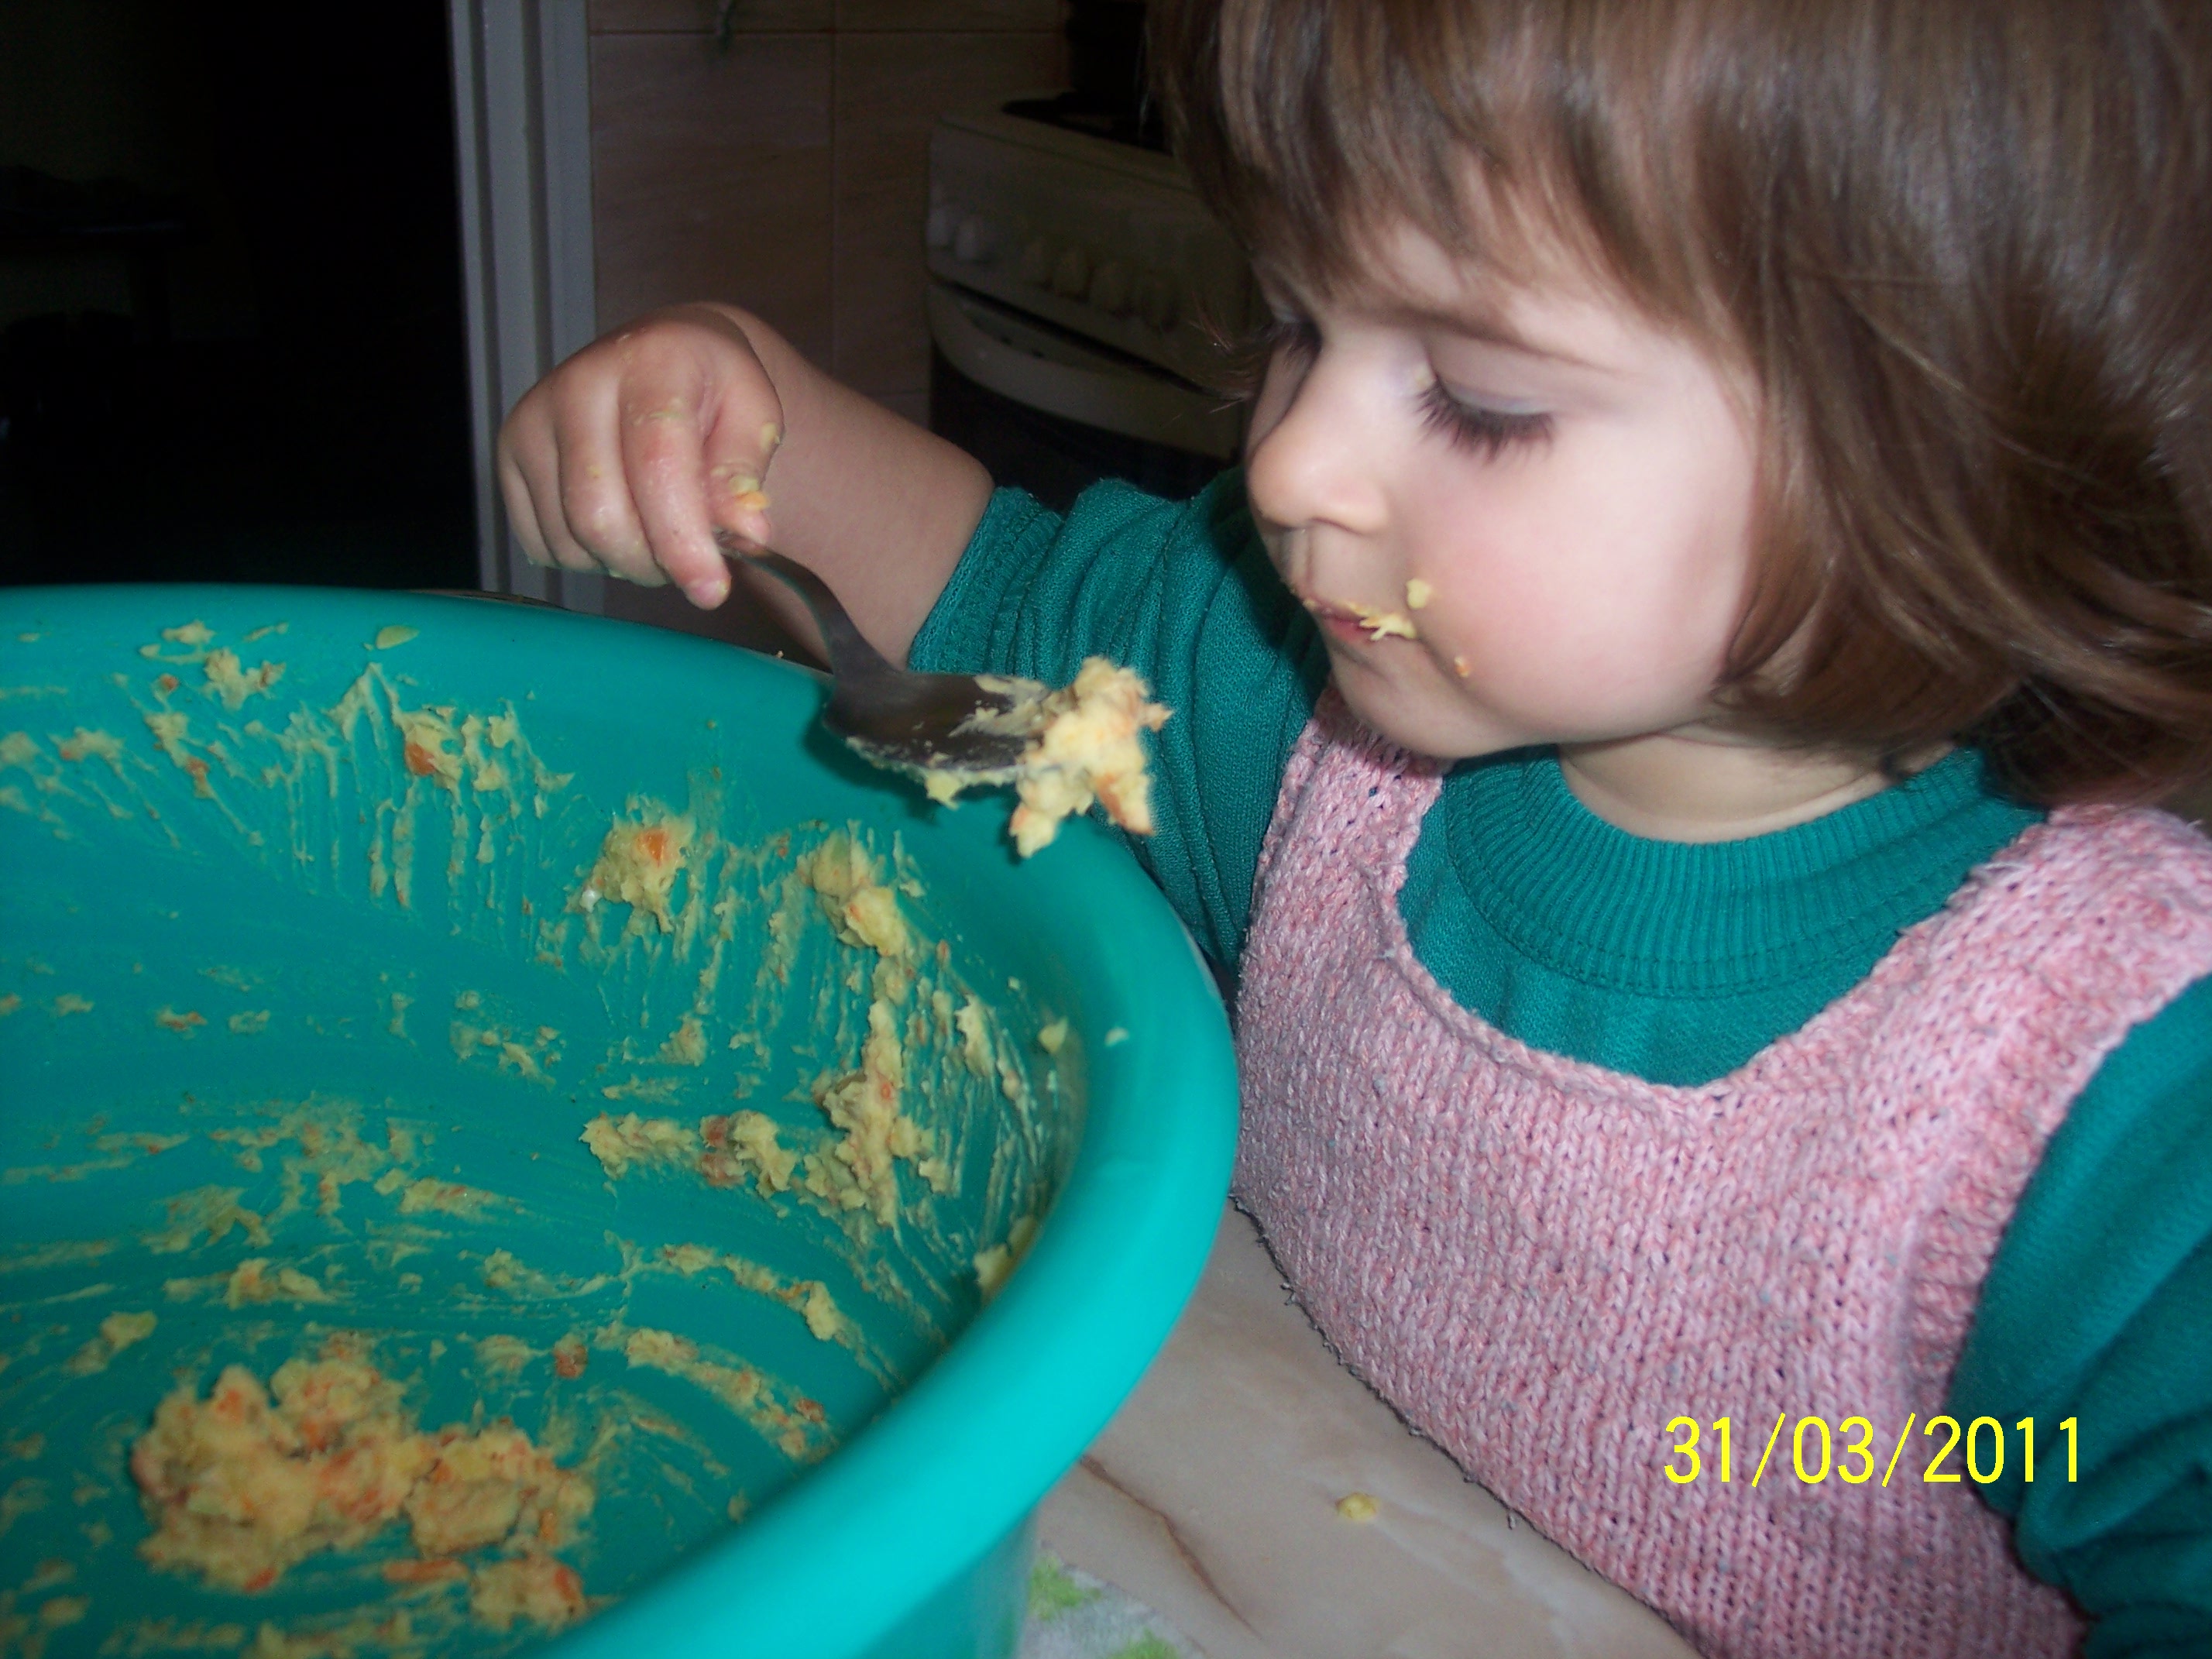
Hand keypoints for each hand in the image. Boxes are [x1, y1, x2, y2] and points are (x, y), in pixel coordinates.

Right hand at [497, 304, 782, 607]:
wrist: (658, 356)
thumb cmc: (712, 392)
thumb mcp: (754, 417)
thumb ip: (745, 474)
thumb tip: (747, 535)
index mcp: (649, 364)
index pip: (656, 467)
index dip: (683, 541)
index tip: (711, 588)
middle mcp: (577, 384)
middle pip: (601, 517)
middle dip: (654, 561)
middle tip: (689, 555)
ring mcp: (533, 418)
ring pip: (571, 539)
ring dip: (624, 561)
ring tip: (656, 528)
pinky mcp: (509, 452)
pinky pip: (543, 544)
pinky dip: (588, 557)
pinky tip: (617, 522)